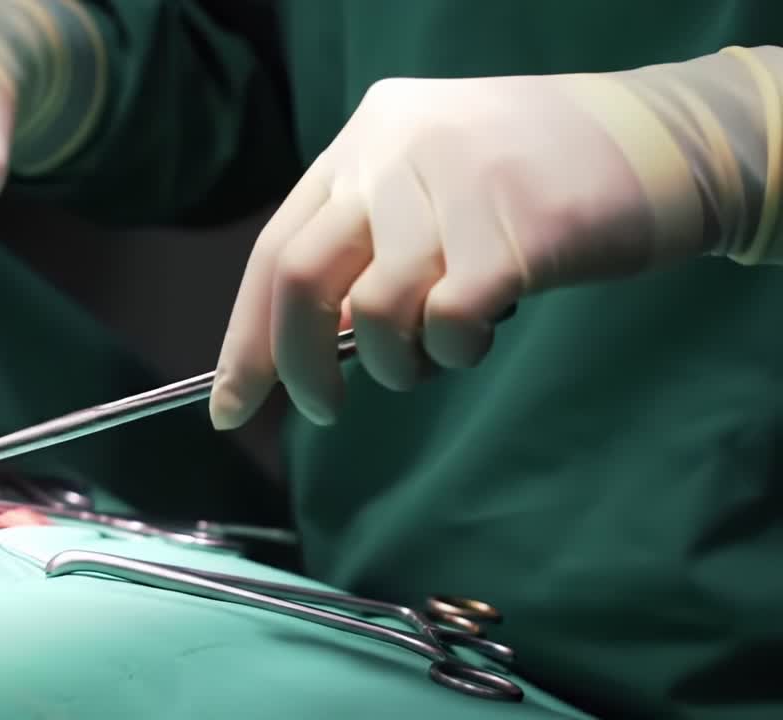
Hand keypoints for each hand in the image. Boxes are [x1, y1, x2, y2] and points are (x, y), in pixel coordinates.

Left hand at [210, 72, 709, 428]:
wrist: (660, 140)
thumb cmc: (531, 182)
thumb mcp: (428, 192)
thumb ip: (366, 252)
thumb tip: (306, 343)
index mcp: (363, 139)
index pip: (275, 251)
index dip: (246, 339)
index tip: (231, 406)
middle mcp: (395, 148)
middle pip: (301, 278)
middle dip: (297, 366)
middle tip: (323, 410)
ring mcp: (455, 183)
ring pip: (377, 312)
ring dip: (398, 362)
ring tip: (442, 348)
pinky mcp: (517, 227)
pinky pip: (449, 323)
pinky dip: (455, 350)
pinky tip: (483, 329)